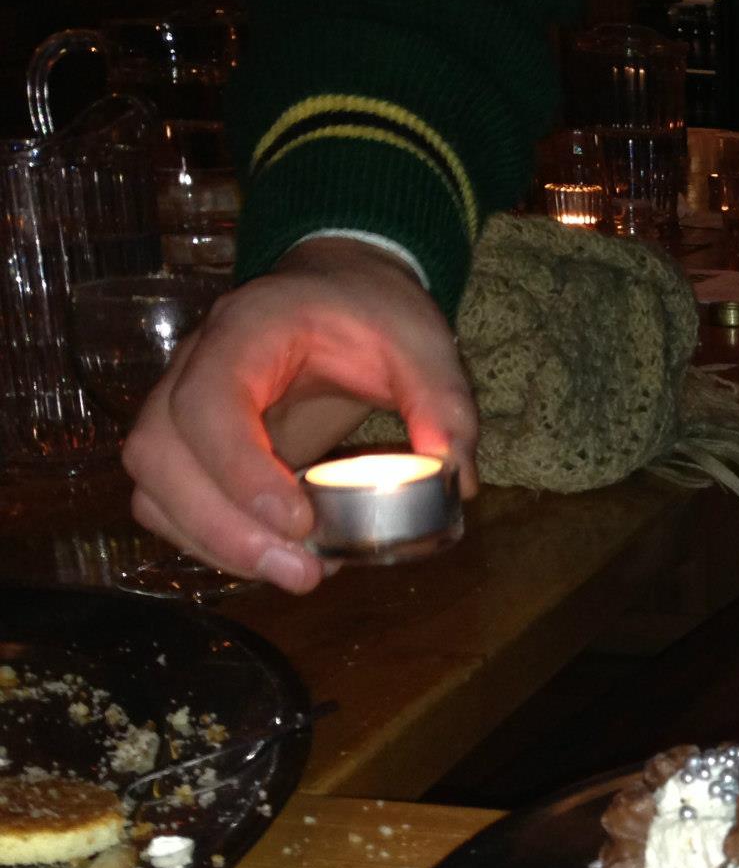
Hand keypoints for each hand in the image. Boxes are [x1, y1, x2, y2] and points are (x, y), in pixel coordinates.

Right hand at [123, 236, 477, 592]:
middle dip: (222, 527)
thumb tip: (455, 477)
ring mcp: (182, 408)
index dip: (239, 468)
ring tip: (296, 574)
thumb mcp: (422, 343)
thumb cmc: (372, 314)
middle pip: (158, 452)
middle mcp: (195, 366)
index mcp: (247, 330)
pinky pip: (168, 503)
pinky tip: (276, 559)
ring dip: (214, 544)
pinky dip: (211, 542)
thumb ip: (443, 404)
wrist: (337, 292)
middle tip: (301, 573)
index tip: (297, 522)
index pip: (208, 400)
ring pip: (153, 485)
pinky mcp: (193, 448)